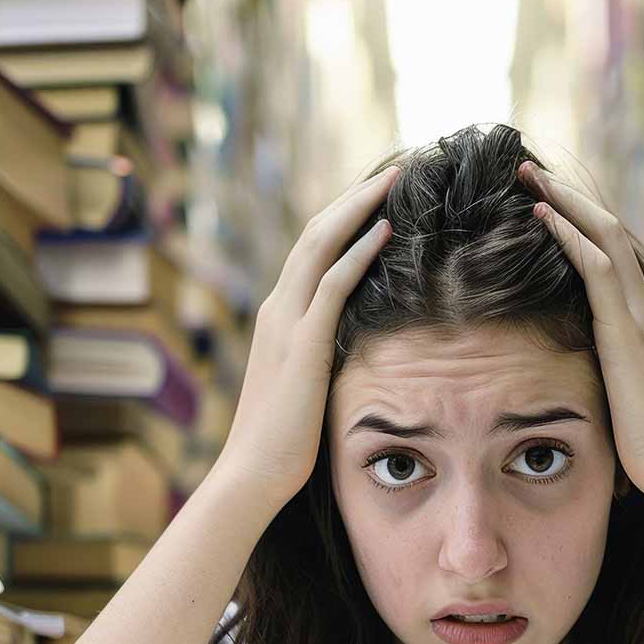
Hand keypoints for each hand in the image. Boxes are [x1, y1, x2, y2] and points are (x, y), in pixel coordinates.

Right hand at [212, 164, 401, 514]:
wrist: (252, 472)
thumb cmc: (280, 439)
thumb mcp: (304, 386)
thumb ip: (321, 356)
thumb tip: (352, 348)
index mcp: (278, 317)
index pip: (311, 251)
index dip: (342, 218)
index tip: (375, 196)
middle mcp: (277, 308)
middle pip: (314, 233)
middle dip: (352, 198)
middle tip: (389, 171)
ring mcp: (286, 322)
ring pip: (320, 245)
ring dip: (357, 209)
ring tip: (391, 181)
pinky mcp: (301, 344)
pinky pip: (332, 284)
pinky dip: (358, 252)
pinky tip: (384, 230)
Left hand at [516, 160, 643, 505]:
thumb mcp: (620, 389)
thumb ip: (604, 363)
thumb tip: (577, 359)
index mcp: (643, 317)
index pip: (613, 252)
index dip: (581, 221)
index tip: (547, 201)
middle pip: (608, 229)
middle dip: (569, 196)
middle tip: (531, 171)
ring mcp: (639, 312)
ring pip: (604, 235)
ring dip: (564, 201)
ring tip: (529, 176)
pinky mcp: (626, 328)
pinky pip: (596, 266)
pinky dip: (569, 235)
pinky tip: (541, 216)